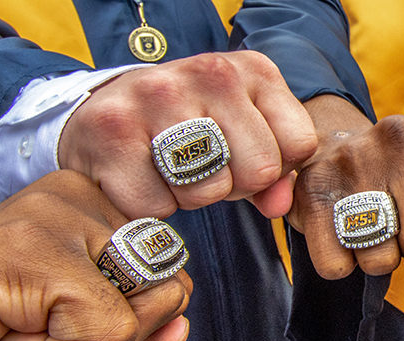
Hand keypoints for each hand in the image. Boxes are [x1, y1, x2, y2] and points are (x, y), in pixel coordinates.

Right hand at [0, 170, 191, 340]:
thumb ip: (141, 337)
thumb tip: (182, 327)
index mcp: (95, 208)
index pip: (173, 276)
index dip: (126, 325)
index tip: (54, 319)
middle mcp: (78, 198)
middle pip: (170, 290)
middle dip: (112, 338)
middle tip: (34, 329)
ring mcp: (54, 218)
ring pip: (143, 310)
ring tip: (17, 330)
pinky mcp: (34, 251)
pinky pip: (107, 331)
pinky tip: (6, 337)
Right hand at [59, 51, 316, 218]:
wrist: (104, 109)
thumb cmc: (189, 126)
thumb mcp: (243, 133)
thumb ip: (275, 171)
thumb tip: (278, 205)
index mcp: (254, 70)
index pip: (299, 144)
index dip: (274, 169)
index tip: (244, 158)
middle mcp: (210, 72)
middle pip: (258, 171)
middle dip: (233, 186)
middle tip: (203, 167)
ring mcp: (158, 95)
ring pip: (208, 191)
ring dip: (190, 198)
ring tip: (171, 168)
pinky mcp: (112, 130)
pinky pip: (157, 205)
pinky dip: (150, 206)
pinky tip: (140, 176)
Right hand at [287, 95, 403, 279]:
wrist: (331, 148)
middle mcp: (401, 139)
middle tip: (398, 222)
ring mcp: (353, 161)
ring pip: (382, 261)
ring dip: (377, 259)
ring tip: (370, 225)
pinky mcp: (313, 189)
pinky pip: (337, 267)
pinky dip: (341, 264)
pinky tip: (340, 233)